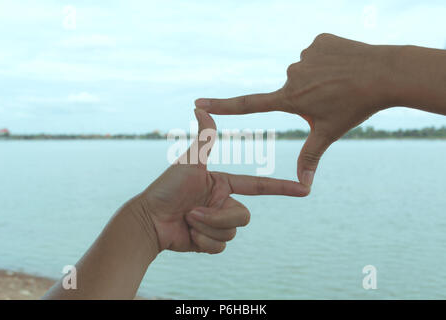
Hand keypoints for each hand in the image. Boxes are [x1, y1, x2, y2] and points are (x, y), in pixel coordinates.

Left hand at [138, 109, 308, 253]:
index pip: (258, 187)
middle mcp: (223, 204)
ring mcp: (217, 224)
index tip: (304, 188)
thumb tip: (200, 106)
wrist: (149, 220)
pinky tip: (188, 236)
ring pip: (232, 232)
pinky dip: (203, 242)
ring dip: (206, 227)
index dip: (281, 188)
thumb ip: (203, 138)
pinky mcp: (210, 242)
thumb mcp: (189, 162)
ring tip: (187, 220)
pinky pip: (220, 246)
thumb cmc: (166, 188)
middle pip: (244, 216)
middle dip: (218, 217)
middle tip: (193, 212)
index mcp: (224, 186)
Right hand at [195, 33, 394, 186]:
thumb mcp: (328, 134)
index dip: (222, 105)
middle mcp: (291, 75)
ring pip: (305, 70)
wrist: (384, 74)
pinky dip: (327, 60)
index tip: (199, 102)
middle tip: (332, 97)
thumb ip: (310, 158)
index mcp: (290, 99)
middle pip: (292, 89)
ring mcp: (304, 56)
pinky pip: (316, 54)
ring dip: (318, 77)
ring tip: (340, 81)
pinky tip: (343, 65)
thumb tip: (303, 188)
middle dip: (308, 94)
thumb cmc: (354, 107)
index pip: (248, 104)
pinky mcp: (318, 41)